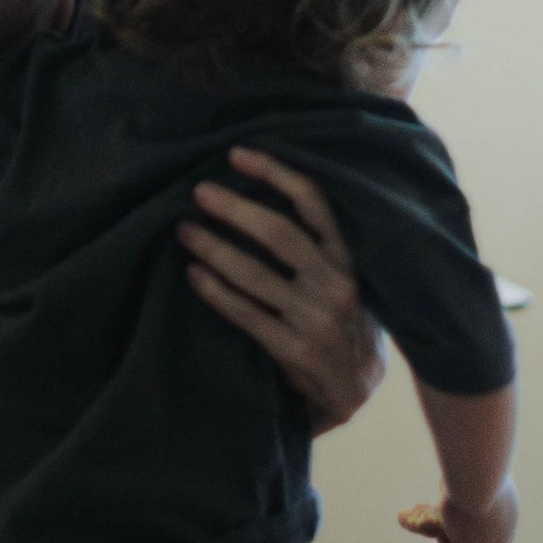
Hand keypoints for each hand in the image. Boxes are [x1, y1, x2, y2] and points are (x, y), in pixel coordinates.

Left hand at [181, 148, 386, 433]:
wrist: (358, 388)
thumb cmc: (343, 320)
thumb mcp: (344, 276)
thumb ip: (316, 246)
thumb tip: (255, 197)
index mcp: (348, 258)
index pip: (314, 203)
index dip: (276, 172)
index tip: (237, 154)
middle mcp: (336, 284)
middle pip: (280, 234)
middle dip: (236, 209)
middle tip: (199, 192)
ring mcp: (316, 319)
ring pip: (255, 274)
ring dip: (214, 248)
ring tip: (184, 230)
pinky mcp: (294, 351)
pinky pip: (246, 314)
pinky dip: (216, 292)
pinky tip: (194, 275)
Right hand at [400, 479, 517, 542]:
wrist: (478, 478)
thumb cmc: (472, 465)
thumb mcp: (465, 470)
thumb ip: (460, 480)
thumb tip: (448, 485)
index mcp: (508, 507)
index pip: (497, 526)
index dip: (478, 529)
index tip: (458, 525)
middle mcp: (507, 528)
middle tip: (448, 540)